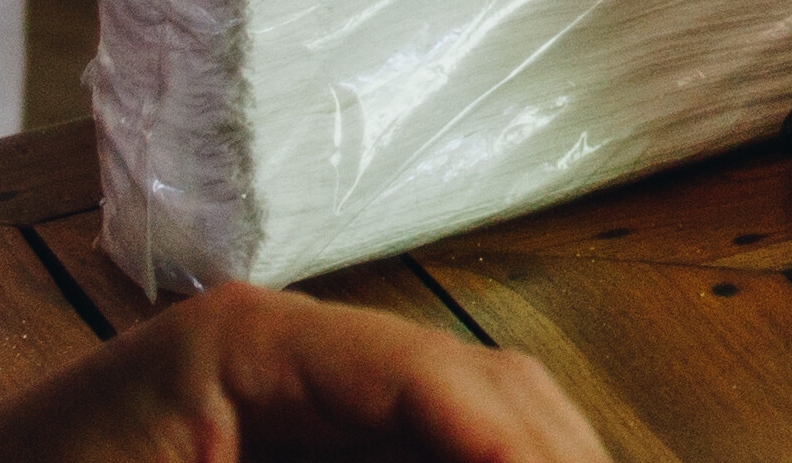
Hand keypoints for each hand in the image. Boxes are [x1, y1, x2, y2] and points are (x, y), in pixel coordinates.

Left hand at [0, 284, 601, 462]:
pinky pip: (423, 439)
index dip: (504, 438)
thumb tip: (470, 451)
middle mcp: (290, 347)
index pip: (426, 374)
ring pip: (475, 411)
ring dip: (530, 451)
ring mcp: (303, 390)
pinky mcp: (301, 437)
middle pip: (479, 384)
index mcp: (247, 342)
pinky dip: (476, 462)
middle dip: (544, 449)